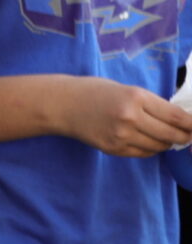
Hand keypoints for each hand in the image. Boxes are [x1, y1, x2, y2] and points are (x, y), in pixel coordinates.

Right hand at [61, 77, 191, 156]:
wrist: (64, 105)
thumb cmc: (97, 92)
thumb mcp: (128, 90)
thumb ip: (152, 104)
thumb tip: (180, 120)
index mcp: (137, 98)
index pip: (176, 116)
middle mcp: (131, 118)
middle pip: (171, 134)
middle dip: (184, 137)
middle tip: (188, 136)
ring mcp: (121, 135)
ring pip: (158, 146)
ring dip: (167, 143)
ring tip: (167, 138)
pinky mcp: (113, 148)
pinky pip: (143, 153)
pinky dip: (151, 149)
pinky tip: (149, 142)